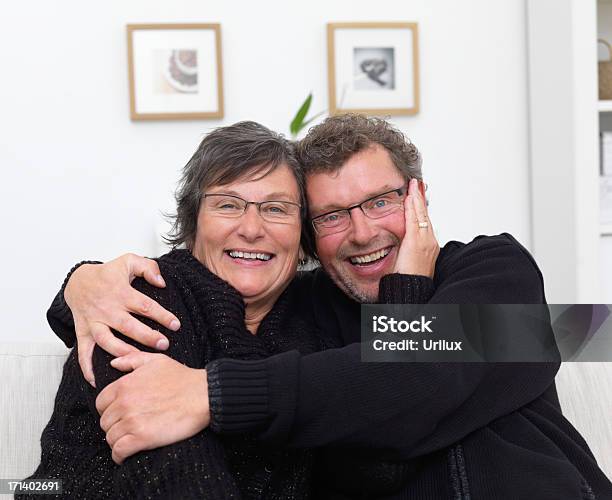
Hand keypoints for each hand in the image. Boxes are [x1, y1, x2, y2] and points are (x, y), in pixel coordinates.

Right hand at [64, 254, 180, 386]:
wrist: (77, 281)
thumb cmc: (107, 274)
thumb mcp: (128, 261)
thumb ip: (148, 267)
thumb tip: (161, 282)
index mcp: (121, 293)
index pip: (145, 306)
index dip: (162, 316)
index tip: (175, 325)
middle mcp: (107, 309)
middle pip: (128, 326)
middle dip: (147, 337)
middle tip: (164, 345)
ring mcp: (94, 322)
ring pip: (107, 340)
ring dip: (122, 352)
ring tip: (139, 360)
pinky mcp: (83, 332)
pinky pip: (83, 352)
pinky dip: (86, 367)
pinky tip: (96, 380)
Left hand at [96, 352, 209, 464]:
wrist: (203, 395)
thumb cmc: (182, 378)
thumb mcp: (157, 360)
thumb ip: (132, 359)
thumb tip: (113, 364)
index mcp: (124, 385)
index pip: (100, 403)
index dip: (109, 409)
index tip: (119, 414)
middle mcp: (124, 403)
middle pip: (105, 422)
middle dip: (114, 426)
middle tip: (127, 428)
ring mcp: (132, 421)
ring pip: (110, 438)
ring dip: (118, 441)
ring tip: (128, 440)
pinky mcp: (142, 438)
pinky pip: (119, 452)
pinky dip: (120, 455)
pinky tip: (126, 455)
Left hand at [393, 178, 439, 277]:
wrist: (412, 292)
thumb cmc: (409, 282)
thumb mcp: (409, 263)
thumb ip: (408, 252)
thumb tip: (402, 248)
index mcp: (429, 246)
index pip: (425, 222)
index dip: (421, 208)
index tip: (418, 195)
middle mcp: (430, 242)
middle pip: (425, 215)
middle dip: (421, 199)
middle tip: (417, 184)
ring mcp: (425, 241)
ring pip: (421, 215)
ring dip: (417, 198)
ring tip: (413, 185)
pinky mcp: (417, 243)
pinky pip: (414, 220)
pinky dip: (412, 207)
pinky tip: (410, 197)